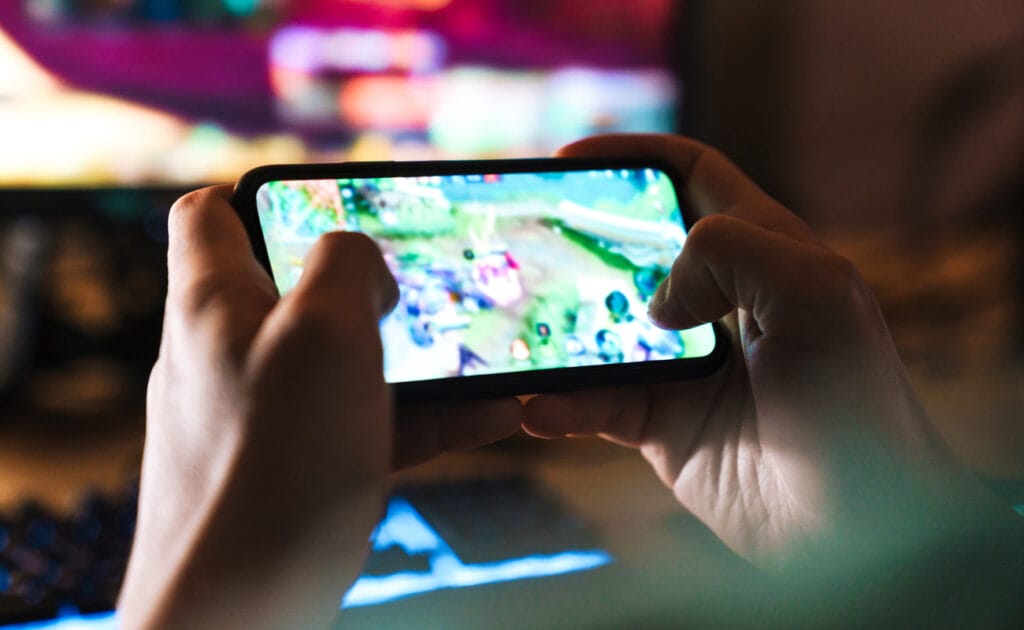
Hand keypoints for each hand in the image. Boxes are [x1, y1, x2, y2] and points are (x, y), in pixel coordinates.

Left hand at [119, 186, 519, 627]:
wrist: (241, 609)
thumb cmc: (273, 463)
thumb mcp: (322, 331)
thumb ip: (345, 264)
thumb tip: (361, 261)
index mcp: (213, 302)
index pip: (209, 213)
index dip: (269, 194)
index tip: (334, 204)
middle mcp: (225, 353)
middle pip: (296, 290)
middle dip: (369, 286)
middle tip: (428, 287)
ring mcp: (259, 415)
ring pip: (342, 363)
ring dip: (414, 355)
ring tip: (484, 355)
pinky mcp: (292, 469)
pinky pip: (363, 424)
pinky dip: (421, 416)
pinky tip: (490, 416)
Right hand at [523, 135, 953, 562]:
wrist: (862, 529)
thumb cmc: (857, 406)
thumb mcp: (818, 295)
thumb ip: (735, 250)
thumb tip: (657, 300)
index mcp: (764, 253)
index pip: (692, 176)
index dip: (633, 157)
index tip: (567, 160)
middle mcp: (720, 303)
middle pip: (632, 251)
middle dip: (577, 241)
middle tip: (523, 240)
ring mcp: (686, 366)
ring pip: (602, 331)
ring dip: (556, 331)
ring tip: (512, 330)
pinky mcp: (665, 427)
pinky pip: (597, 406)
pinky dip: (564, 406)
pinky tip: (537, 408)